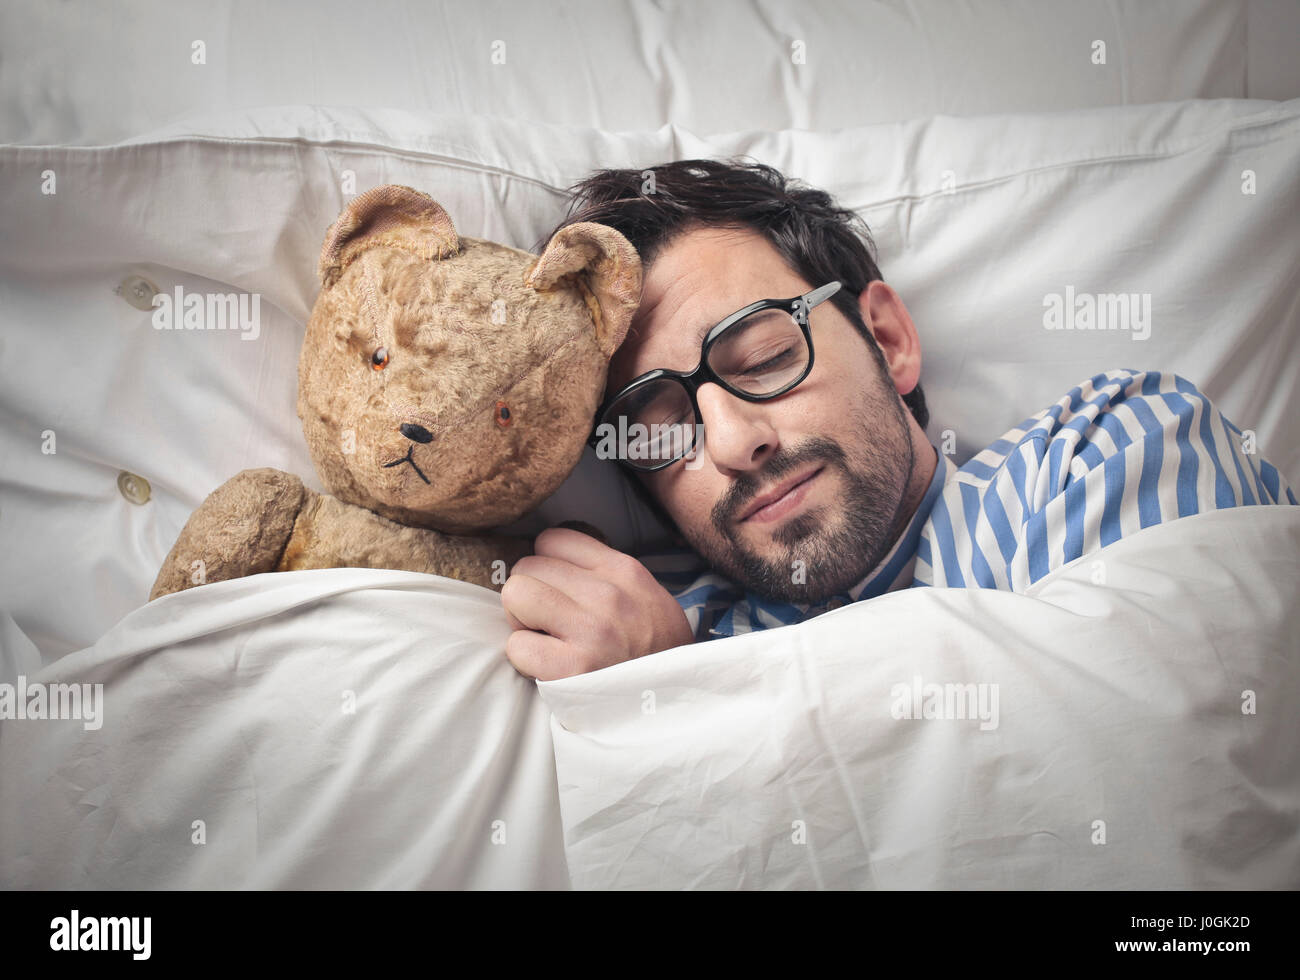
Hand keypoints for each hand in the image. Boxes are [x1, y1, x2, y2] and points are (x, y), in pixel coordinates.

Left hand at [501, 527, 695, 679]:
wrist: (676, 702)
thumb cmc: (655, 650)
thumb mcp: (646, 595)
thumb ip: (605, 574)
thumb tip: (553, 561)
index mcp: (623, 571)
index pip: (552, 539)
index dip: (546, 566)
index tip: (557, 590)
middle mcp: (607, 594)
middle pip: (528, 566)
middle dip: (531, 594)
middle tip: (550, 621)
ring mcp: (590, 630)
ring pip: (515, 595)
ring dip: (522, 621)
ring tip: (547, 639)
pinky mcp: (572, 668)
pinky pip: (517, 645)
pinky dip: (526, 658)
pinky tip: (549, 665)